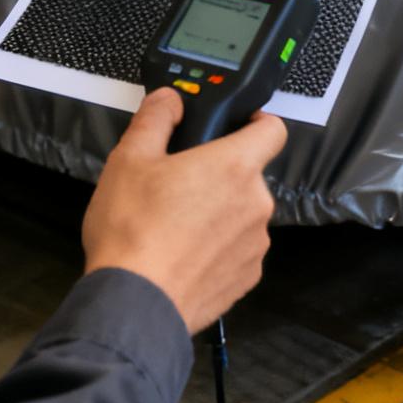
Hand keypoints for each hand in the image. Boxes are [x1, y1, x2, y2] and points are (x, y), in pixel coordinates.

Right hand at [82, 89, 287, 331]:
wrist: (134, 303)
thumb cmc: (132, 230)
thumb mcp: (129, 160)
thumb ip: (155, 119)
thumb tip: (170, 99)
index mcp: (235, 166)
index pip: (273, 129)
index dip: (257, 123)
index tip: (237, 127)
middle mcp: (256, 202)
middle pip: (249, 175)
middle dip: (220, 177)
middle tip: (179, 187)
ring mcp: (256, 244)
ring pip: (243, 215)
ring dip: (219, 215)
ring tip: (175, 227)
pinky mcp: (247, 278)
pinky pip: (238, 251)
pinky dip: (218, 250)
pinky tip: (183, 256)